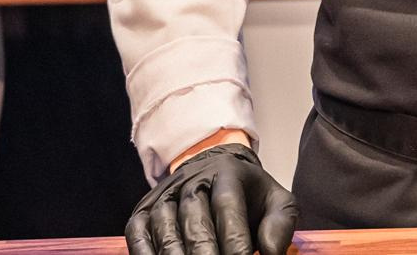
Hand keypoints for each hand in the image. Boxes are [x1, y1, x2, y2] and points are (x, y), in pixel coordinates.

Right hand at [125, 142, 297, 254]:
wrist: (212, 170)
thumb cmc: (247, 195)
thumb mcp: (276, 201)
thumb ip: (280, 225)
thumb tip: (270, 253)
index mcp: (227, 173)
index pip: (228, 205)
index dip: (235, 239)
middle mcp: (191, 181)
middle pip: (194, 221)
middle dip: (205, 254)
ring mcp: (164, 195)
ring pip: (164, 230)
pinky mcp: (144, 210)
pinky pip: (137, 233)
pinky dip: (144, 253)